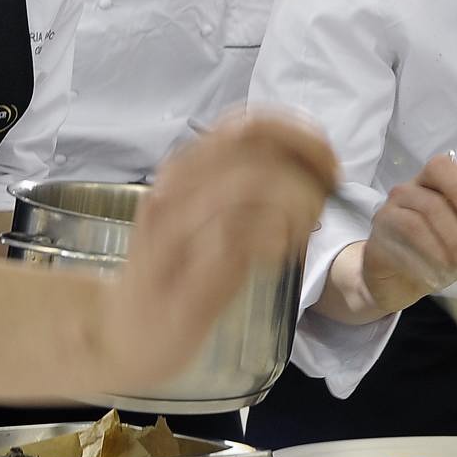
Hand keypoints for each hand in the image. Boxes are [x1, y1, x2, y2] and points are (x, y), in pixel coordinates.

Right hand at [103, 110, 334, 389]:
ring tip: (308, 226)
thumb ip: (246, 188)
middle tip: (330, 189)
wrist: (126, 334)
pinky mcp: (187, 272)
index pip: (248, 121)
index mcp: (184, 167)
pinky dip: (277, 238)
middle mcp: (175, 186)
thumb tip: (310, 167)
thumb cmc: (176, 276)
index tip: (328, 162)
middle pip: (252, 139)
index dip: (299, 133)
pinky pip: (242, 235)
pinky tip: (281, 255)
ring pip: (250, 180)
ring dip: (297, 199)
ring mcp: (177, 227)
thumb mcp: (209, 218)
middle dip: (307, 158)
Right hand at [359, 151, 456, 314]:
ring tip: (447, 271)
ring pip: (416, 225)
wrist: (399, 279)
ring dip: (438, 253)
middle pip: (434, 203)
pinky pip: (400, 246)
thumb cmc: (434, 252)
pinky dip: (421, 263)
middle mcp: (408, 190)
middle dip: (456, 236)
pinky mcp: (378, 234)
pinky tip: (429, 275)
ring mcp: (389, 209)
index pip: (442, 167)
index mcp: (432, 184)